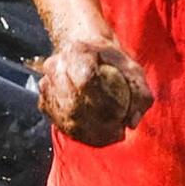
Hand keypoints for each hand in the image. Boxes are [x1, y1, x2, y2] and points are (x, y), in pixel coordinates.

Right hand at [37, 39, 153, 147]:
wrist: (85, 49)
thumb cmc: (113, 61)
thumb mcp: (134, 71)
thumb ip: (140, 94)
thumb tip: (131, 122)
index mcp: (78, 51)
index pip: (87, 81)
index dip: (104, 104)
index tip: (121, 117)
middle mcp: (56, 66)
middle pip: (74, 104)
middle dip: (99, 125)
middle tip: (118, 134)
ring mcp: (46, 84)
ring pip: (66, 116)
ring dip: (90, 133)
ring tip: (111, 136)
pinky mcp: (44, 101)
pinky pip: (60, 123)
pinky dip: (80, 134)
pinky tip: (99, 137)